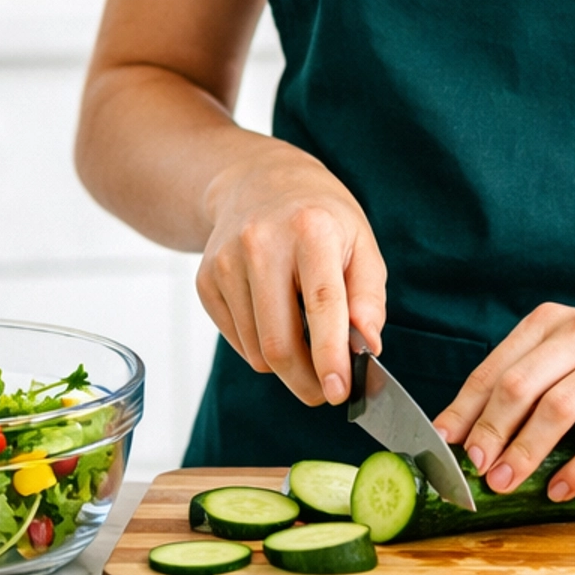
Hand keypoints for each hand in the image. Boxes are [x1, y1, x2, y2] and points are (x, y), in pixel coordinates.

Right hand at [197, 137, 385, 408]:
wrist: (260, 181)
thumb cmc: (320, 217)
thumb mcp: (361, 242)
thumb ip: (368, 297)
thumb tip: (367, 346)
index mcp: (310, 230)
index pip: (321, 304)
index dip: (330, 356)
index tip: (339, 393)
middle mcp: (261, 244)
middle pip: (279, 343)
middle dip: (307, 382)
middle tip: (328, 392)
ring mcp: (226, 263)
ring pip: (257, 352)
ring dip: (286, 364)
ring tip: (304, 335)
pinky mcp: (205, 281)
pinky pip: (237, 342)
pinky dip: (260, 346)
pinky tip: (274, 315)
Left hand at [434, 300, 574, 500]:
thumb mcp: (568, 352)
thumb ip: (526, 379)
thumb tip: (466, 433)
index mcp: (549, 322)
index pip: (494, 368)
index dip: (464, 409)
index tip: (441, 445)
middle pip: (519, 385)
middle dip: (489, 431)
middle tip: (473, 470)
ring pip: (557, 408)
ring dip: (526, 451)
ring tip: (505, 483)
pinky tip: (560, 490)